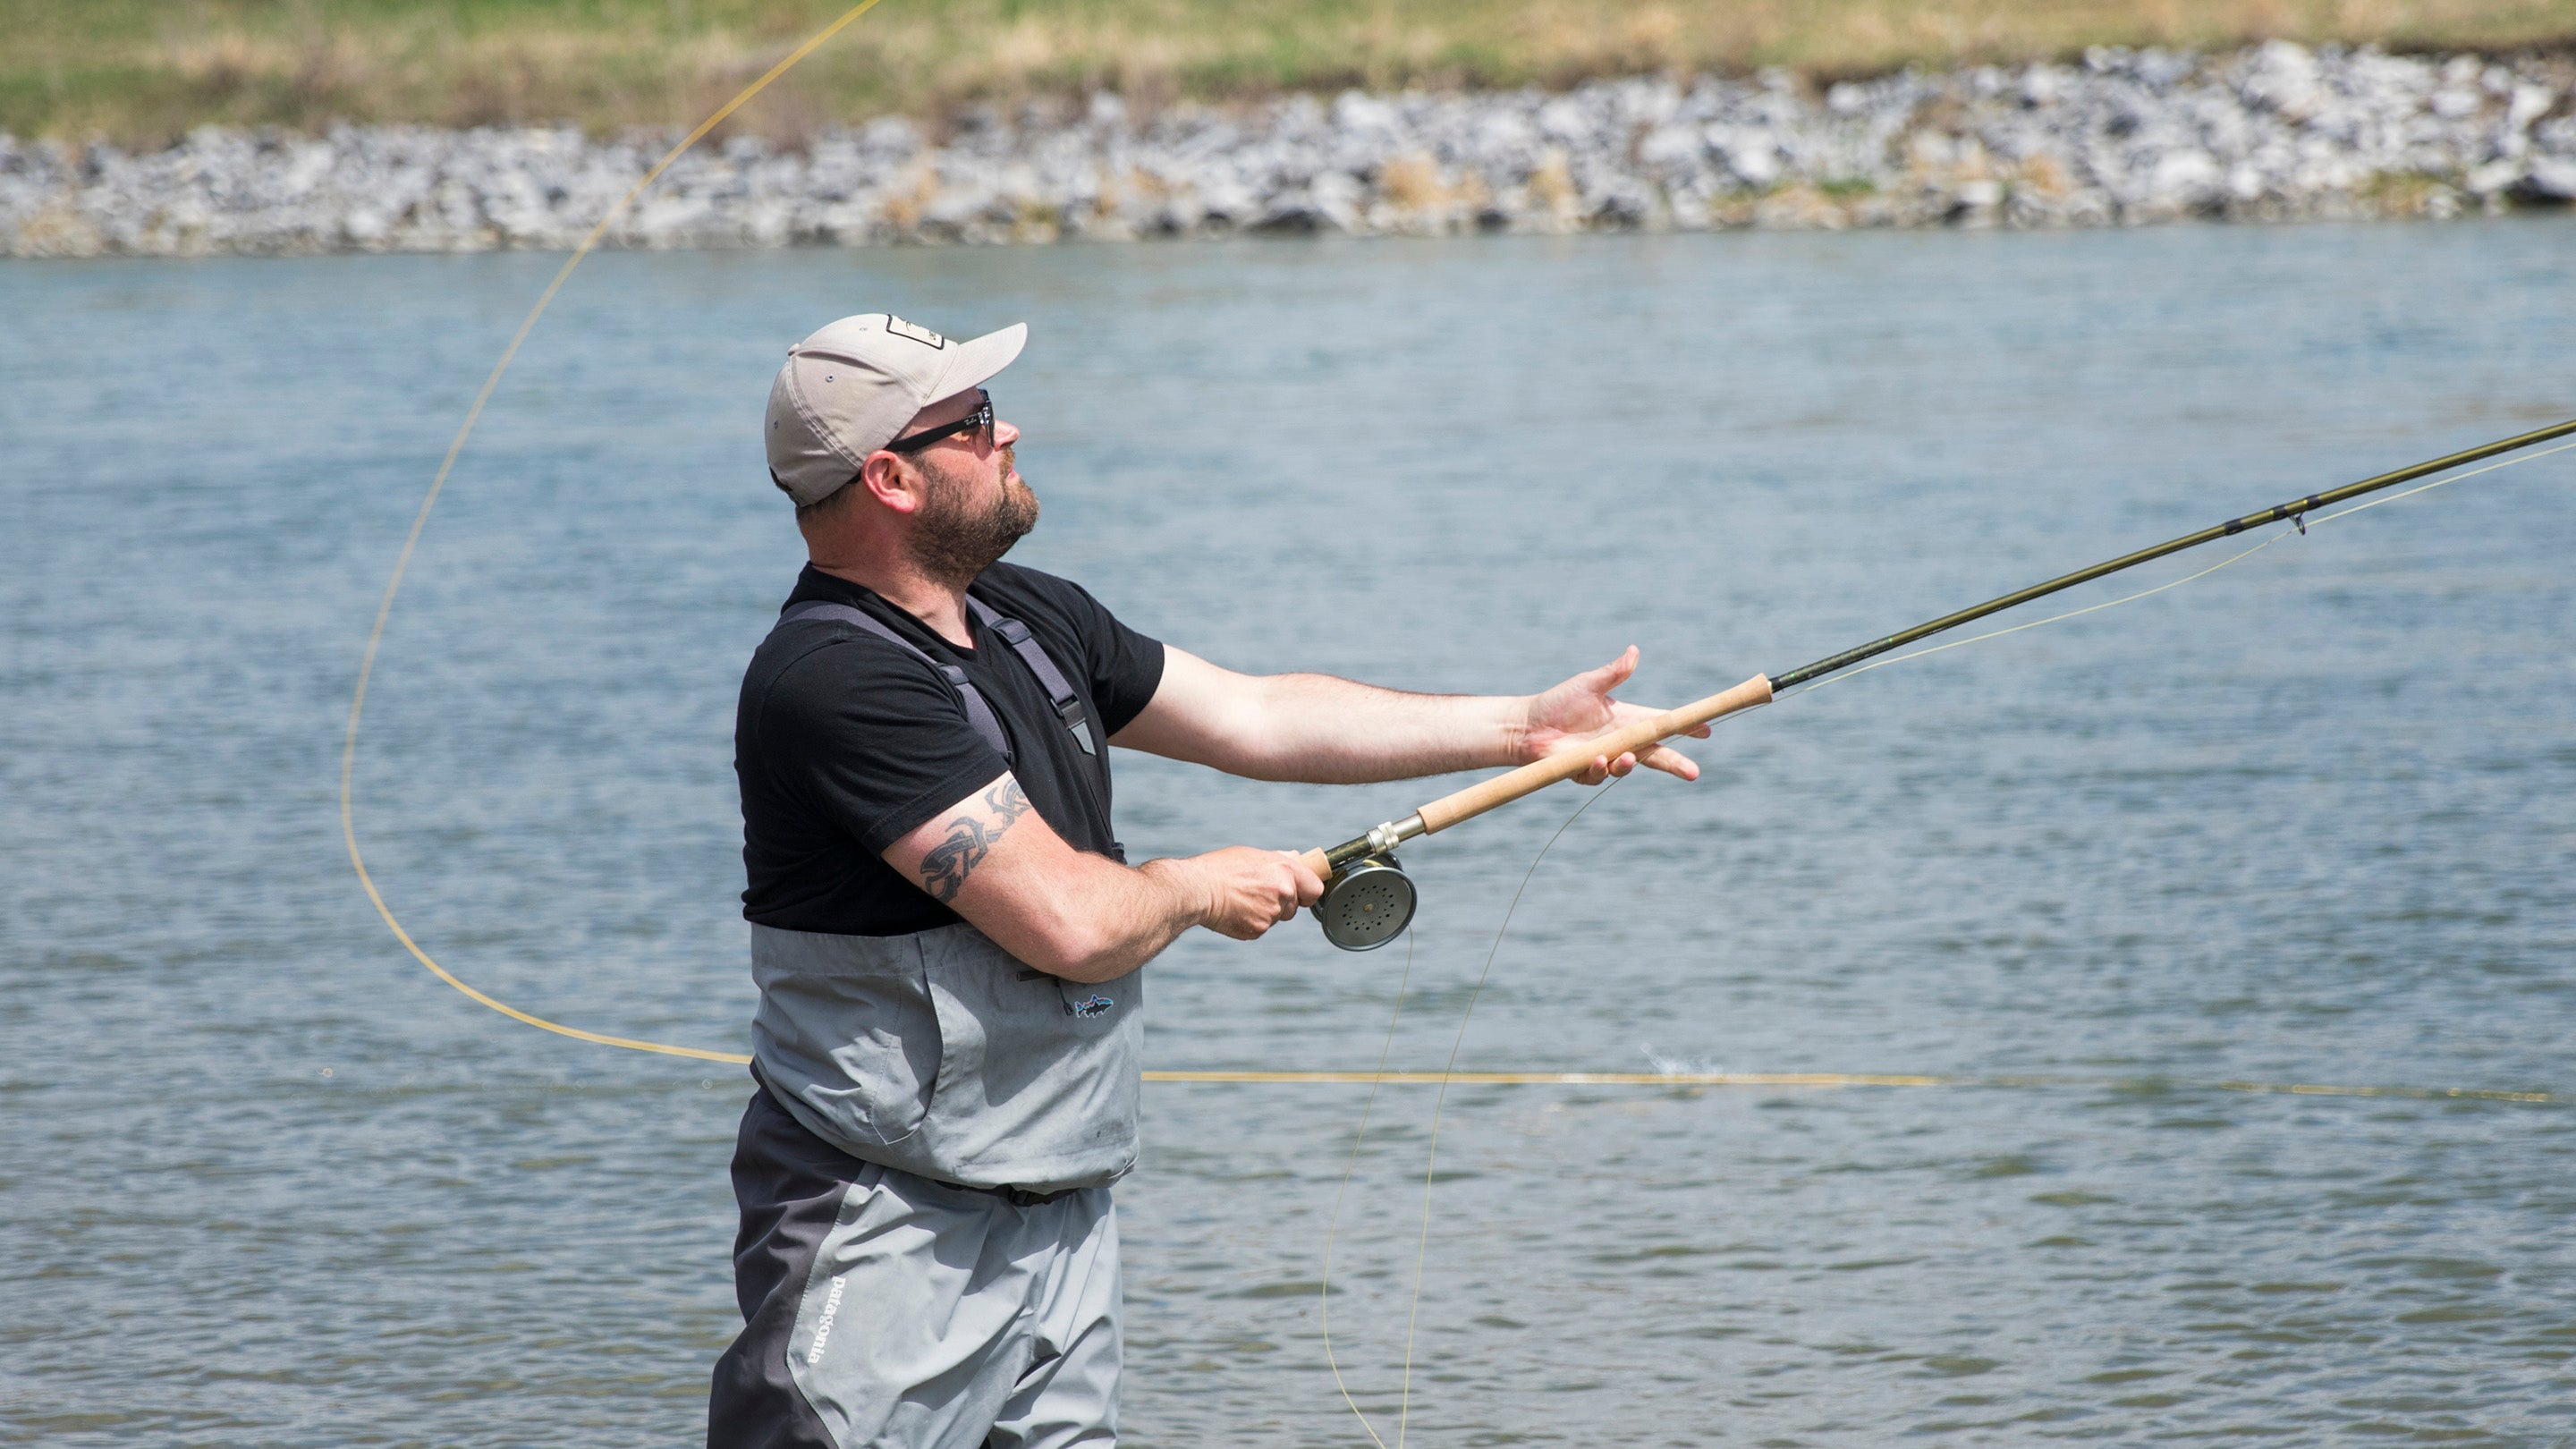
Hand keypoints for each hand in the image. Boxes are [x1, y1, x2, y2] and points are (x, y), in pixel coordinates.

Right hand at [1179, 846, 1325, 939]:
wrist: (1196, 889)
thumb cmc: (1220, 869)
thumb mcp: (1252, 855)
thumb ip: (1278, 859)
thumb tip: (1296, 857)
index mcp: (1284, 870)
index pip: (1314, 888)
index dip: (1306, 891)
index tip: (1300, 892)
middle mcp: (1282, 892)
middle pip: (1294, 906)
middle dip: (1280, 902)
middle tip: (1256, 892)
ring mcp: (1271, 913)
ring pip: (1276, 918)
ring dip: (1265, 912)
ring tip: (1242, 899)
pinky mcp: (1257, 930)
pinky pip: (1261, 928)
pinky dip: (1251, 922)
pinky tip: (1235, 911)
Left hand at [1520, 646, 1706, 785]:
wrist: (1528, 725)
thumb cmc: (1558, 702)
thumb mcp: (1589, 684)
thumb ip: (1614, 672)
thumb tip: (1634, 651)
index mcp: (1626, 719)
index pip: (1662, 723)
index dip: (1684, 727)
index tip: (1707, 729)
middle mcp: (1620, 740)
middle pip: (1655, 754)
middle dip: (1675, 763)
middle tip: (1694, 773)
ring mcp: (1605, 757)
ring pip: (1627, 767)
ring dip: (1629, 764)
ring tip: (1626, 758)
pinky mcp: (1585, 771)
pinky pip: (1598, 775)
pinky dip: (1599, 768)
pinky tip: (1595, 760)